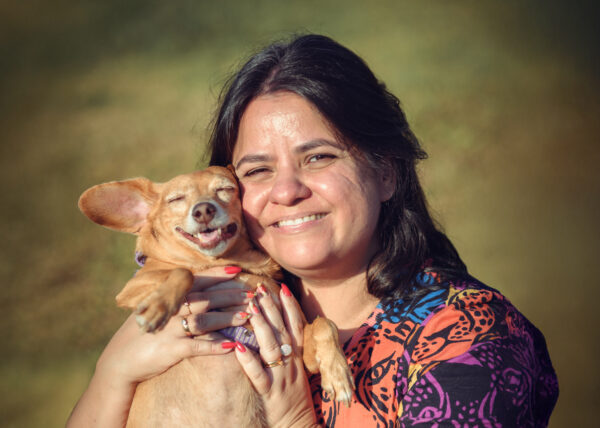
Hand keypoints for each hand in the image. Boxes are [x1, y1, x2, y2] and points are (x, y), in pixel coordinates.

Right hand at [67, 265, 250, 427]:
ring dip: (227, 318)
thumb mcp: (154, 309)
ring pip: (205, 319)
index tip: (238, 271)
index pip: (197, 281)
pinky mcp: (171, 349)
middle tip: (251, 295)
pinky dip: (215, 345)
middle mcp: (170, 309)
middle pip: (206, 298)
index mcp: (167, 296)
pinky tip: (232, 346)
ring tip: (247, 317)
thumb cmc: (143, 331)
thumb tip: (199, 288)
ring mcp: (170, 328)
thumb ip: (174, 297)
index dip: (218, 275)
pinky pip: (197, 346)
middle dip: (230, 296)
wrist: (120, 360)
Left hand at [234, 285, 319, 427]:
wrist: (297, 424)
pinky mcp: (269, 393)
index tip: (281, 287)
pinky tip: (238, 347)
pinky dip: (249, 361)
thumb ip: (289, 347)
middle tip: (260, 289)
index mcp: (299, 355)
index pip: (296, 325)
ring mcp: (281, 377)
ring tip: (251, 308)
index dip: (290, 306)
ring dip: (262, 326)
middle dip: (272, 308)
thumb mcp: (296, 368)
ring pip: (271, 347)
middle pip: (283, 330)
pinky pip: (258, 374)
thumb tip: (278, 323)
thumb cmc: (293, 394)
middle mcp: (291, 363)